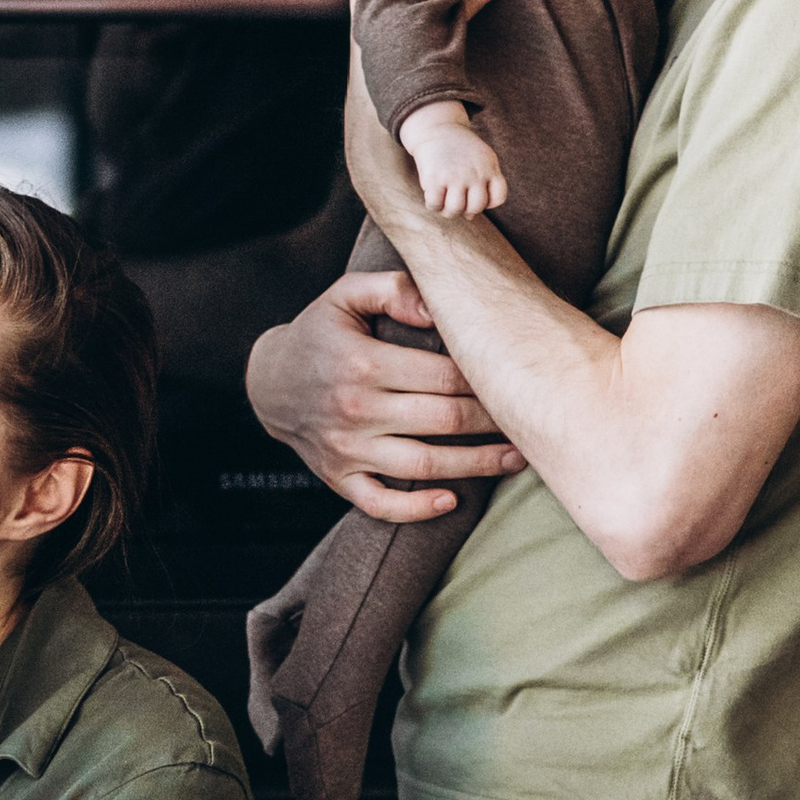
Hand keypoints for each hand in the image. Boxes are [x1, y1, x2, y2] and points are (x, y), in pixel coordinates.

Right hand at [245, 267, 519, 522]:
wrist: (267, 383)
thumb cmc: (320, 333)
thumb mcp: (345, 294)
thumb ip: (393, 290)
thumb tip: (440, 308)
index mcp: (363, 364)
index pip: (444, 375)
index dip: (486, 378)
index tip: (518, 376)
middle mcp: (356, 411)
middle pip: (444, 420)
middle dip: (494, 420)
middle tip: (532, 417)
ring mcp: (347, 450)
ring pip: (423, 465)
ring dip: (476, 465)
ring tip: (517, 458)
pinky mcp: (339, 477)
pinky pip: (379, 503)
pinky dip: (416, 509)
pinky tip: (451, 500)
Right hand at [397, 101, 507, 220]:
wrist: (438, 128)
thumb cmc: (460, 150)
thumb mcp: (479, 161)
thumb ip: (481, 187)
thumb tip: (469, 217)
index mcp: (490, 168)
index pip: (498, 198)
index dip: (488, 203)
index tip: (475, 194)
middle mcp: (474, 173)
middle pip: (476, 207)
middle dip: (465, 209)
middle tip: (456, 200)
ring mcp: (455, 176)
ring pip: (455, 209)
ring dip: (448, 211)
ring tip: (444, 201)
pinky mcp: (435, 178)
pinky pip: (435, 205)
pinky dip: (433, 205)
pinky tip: (432, 195)